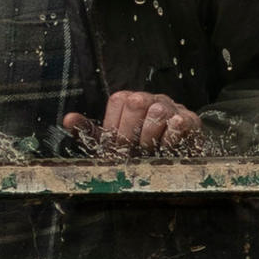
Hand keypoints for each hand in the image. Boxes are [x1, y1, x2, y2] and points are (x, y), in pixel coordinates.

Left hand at [65, 92, 203, 155]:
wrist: (177, 159)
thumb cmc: (138, 150)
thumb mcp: (111, 144)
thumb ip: (89, 132)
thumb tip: (67, 119)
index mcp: (129, 101)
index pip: (118, 101)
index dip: (116, 126)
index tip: (118, 146)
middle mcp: (150, 99)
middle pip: (136, 102)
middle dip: (131, 133)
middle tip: (133, 152)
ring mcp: (172, 107)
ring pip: (157, 111)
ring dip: (150, 137)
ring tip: (151, 152)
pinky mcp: (191, 120)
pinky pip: (179, 123)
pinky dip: (170, 140)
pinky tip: (167, 149)